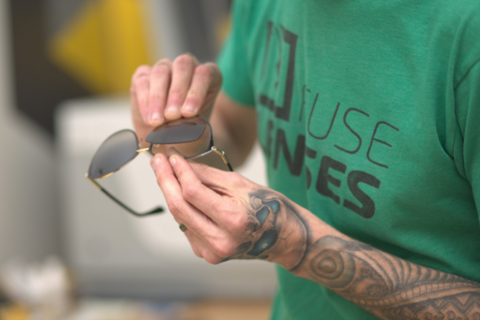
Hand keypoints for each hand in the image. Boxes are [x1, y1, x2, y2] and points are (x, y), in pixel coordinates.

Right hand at [130, 54, 221, 147]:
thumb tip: (186, 124)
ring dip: (158, 98)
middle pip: (182, 66)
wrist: (169, 140)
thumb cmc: (189, 133)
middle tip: (172, 115)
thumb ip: (198, 127)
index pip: (204, 74)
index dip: (196, 92)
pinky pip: (142, 82)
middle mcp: (187, 67)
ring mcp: (165, 68)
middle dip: (177, 92)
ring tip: (158, 122)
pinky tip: (148, 119)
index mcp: (209, 76)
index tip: (188, 113)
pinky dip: (145, 102)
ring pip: (161, 72)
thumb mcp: (199, 133)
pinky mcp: (143, 75)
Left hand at [150, 151, 308, 268]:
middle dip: (165, 181)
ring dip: (172, 195)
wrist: (284, 238)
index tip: (171, 156)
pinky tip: (188, 199)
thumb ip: (207, 175)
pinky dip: (184, 210)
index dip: (178, 171)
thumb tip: (180, 163)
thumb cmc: (269, 207)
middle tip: (157, 162)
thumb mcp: (240, 184)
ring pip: (180, 218)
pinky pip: (187, 228)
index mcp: (232, 220)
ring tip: (170, 175)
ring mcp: (212, 252)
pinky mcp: (208, 255)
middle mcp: (220, 241)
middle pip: (179, 208)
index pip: (192, 192)